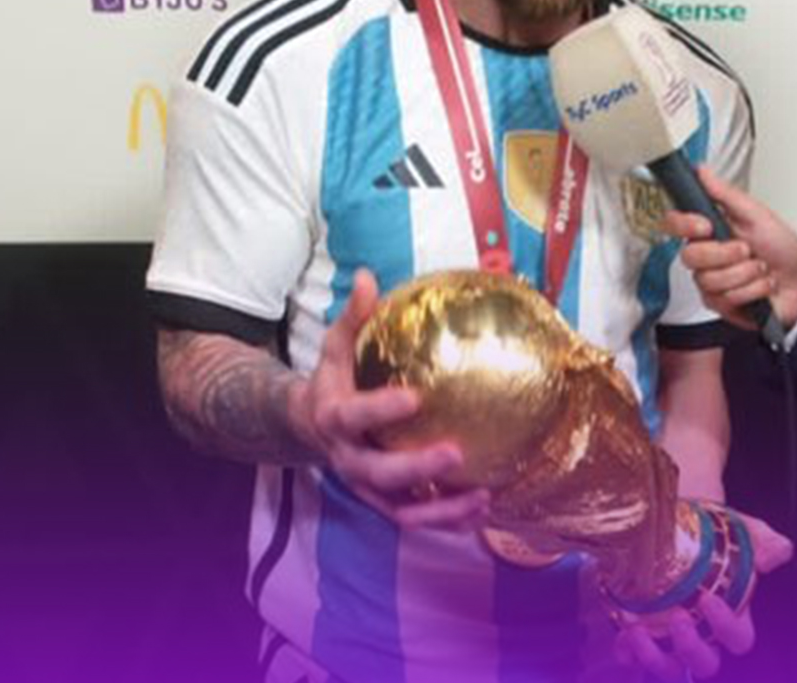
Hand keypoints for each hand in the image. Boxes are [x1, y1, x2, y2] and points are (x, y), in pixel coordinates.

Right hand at [291, 268, 490, 528]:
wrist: (311, 426)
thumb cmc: (337, 378)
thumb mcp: (338, 346)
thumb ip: (354, 316)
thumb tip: (368, 276)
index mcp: (335, 417)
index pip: (354, 416)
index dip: (380, 409)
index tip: (415, 397)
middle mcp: (348, 459)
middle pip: (378, 473)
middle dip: (416, 467)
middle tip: (456, 452)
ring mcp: (367, 487)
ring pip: (399, 509)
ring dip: (440, 510)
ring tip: (482, 497)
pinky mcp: (385, 504)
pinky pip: (416, 518)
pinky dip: (448, 520)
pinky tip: (485, 509)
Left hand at [613, 511, 793, 679]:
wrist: (677, 523)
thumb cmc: (715, 533)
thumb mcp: (741, 532)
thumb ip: (762, 542)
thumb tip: (780, 550)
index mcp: (731, 617)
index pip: (738, 639)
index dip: (726, 627)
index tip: (708, 599)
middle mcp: (703, 635)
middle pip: (705, 664)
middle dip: (691, 648)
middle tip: (679, 617)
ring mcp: (670, 639)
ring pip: (669, 670)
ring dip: (654, 659)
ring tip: (639, 634)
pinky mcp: (642, 635)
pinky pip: (634, 660)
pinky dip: (627, 654)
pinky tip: (623, 635)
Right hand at [661, 168, 796, 331]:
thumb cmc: (783, 247)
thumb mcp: (757, 214)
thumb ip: (726, 194)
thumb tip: (702, 172)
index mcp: (711, 229)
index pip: (676, 223)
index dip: (684, 225)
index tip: (706, 226)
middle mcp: (707, 255)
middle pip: (690, 256)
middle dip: (726, 254)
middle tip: (747, 249)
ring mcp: (712, 281)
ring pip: (710, 280)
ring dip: (745, 273)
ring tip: (760, 268)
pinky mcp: (721, 303)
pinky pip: (724, 298)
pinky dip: (751, 290)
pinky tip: (761, 286)